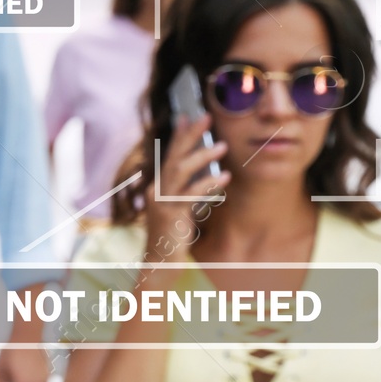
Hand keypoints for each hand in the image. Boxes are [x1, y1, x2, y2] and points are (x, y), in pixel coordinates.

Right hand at [144, 113, 228, 263]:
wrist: (160, 265)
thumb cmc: (172, 237)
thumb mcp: (178, 210)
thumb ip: (186, 191)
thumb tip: (204, 172)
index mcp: (157, 187)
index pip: (168, 155)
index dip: (179, 135)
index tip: (190, 116)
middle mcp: (156, 191)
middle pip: (173, 157)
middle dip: (190, 135)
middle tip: (207, 117)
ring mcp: (161, 203)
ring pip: (180, 172)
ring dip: (202, 156)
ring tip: (222, 146)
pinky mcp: (170, 216)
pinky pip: (190, 194)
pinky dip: (208, 184)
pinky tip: (224, 177)